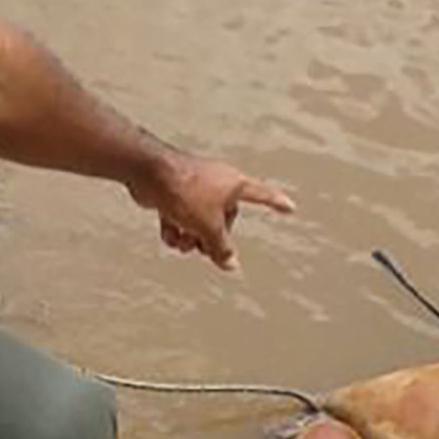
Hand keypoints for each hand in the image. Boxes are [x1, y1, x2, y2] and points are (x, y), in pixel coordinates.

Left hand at [127, 151, 296, 271]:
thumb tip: (231, 266)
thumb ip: (221, 248)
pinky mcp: (174, 191)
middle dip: (212, 238)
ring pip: (200, 220)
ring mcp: (195, 186)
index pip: (262, 195)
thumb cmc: (185, 192)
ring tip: (182, 243)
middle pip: (223, 219)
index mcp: (235, 184)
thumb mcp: (208, 227)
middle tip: (202, 250)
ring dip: (192, 238)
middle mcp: (218, 182)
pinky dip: (176, 229)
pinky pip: (182, 216)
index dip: (276, 203)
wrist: (148, 172)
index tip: (290, 208)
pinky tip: (168, 234)